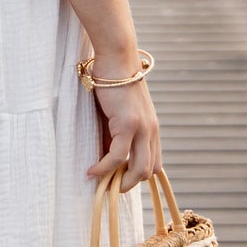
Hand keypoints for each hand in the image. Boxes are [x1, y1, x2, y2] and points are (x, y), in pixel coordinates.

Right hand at [86, 68, 161, 189]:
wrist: (116, 59)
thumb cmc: (112, 83)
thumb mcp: (116, 114)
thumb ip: (114, 134)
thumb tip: (105, 157)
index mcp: (151, 129)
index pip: (154, 163)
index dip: (137, 176)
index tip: (117, 180)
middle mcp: (151, 131)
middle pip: (149, 171)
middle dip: (128, 184)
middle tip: (108, 187)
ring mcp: (142, 128)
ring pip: (138, 169)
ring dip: (119, 182)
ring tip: (100, 182)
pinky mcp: (128, 124)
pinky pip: (118, 156)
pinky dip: (104, 168)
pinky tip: (92, 170)